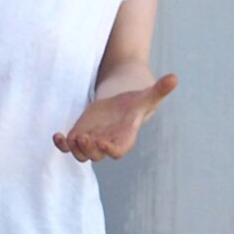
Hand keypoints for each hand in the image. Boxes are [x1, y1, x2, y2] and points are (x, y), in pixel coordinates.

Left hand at [53, 75, 177, 161]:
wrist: (121, 105)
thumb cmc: (136, 102)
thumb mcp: (147, 95)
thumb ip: (160, 90)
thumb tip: (175, 77)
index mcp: (125, 137)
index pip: (118, 151)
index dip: (110, 149)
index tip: (102, 142)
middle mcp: (107, 143)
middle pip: (96, 156)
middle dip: (89, 149)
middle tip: (84, 137)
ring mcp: (92, 141)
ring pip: (81, 154)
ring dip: (75, 149)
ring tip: (71, 137)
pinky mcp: (79, 136)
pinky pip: (68, 147)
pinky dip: (61, 144)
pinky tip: (57, 135)